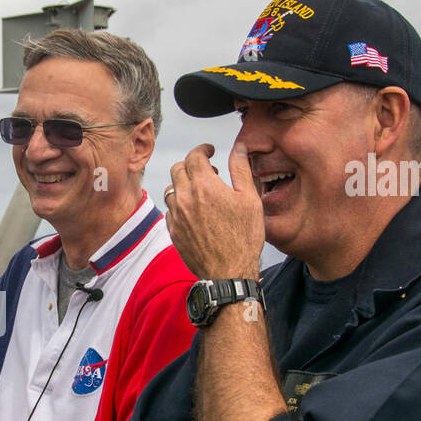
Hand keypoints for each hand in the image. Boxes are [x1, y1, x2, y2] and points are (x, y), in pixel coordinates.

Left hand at [164, 142, 264, 279]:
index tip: (210, 151)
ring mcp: (176, 215)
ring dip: (183, 184)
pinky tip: (194, 211)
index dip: (203, 149)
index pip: (195, 156)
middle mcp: (185, 198)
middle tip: (208, 172)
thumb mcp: (250, 199)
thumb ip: (241, 170)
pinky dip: (179, 204)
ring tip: (201, 192)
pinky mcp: (173, 231)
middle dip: (191, 165)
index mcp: (204, 186)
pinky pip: (170, 210)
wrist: (228, 272)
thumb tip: (239, 148)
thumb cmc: (244, 237)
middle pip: (178, 168)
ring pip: (171, 189)